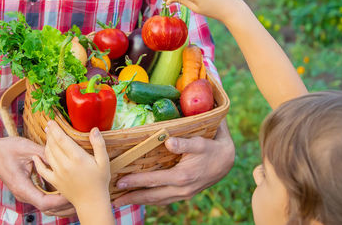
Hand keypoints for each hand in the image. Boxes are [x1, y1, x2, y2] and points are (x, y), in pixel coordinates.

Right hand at [0, 135, 74, 215]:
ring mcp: (25, 193)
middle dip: (64, 206)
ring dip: (61, 204)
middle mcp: (23, 194)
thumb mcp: (27, 149)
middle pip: (48, 208)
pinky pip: (44, 198)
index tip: (73, 195)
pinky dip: (56, 198)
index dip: (60, 201)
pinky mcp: (28, 189)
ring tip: (78, 199)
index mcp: (22, 187)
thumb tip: (63, 158)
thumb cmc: (7, 149)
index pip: (45, 202)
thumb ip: (45, 155)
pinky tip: (67, 192)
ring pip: (47, 205)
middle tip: (81, 200)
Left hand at [33, 121, 110, 209]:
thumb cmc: (100, 181)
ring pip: (48, 154)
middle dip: (50, 134)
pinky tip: (35, 156)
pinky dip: (38, 162)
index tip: (51, 121)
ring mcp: (58, 173)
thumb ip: (99, 144)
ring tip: (47, 137)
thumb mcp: (104, 162)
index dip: (55, 129)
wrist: (91, 202)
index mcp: (77, 158)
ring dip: (46, 144)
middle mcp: (65, 164)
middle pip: (53, 145)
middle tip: (48, 125)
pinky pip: (42, 170)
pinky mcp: (54, 181)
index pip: (62, 139)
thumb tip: (94, 129)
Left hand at [112, 121, 234, 205]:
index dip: (135, 182)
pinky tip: (141, 198)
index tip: (119, 182)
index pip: (153, 181)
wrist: (228, 161)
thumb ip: (184, 142)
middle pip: (152, 197)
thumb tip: (168, 141)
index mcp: (182, 177)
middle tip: (113, 200)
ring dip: (139, 201)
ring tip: (122, 202)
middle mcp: (181, 189)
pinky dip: (151, 200)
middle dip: (131, 198)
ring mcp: (184, 194)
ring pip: (157, 201)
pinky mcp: (185, 194)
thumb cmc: (213, 147)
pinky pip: (164, 200)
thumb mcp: (200, 142)